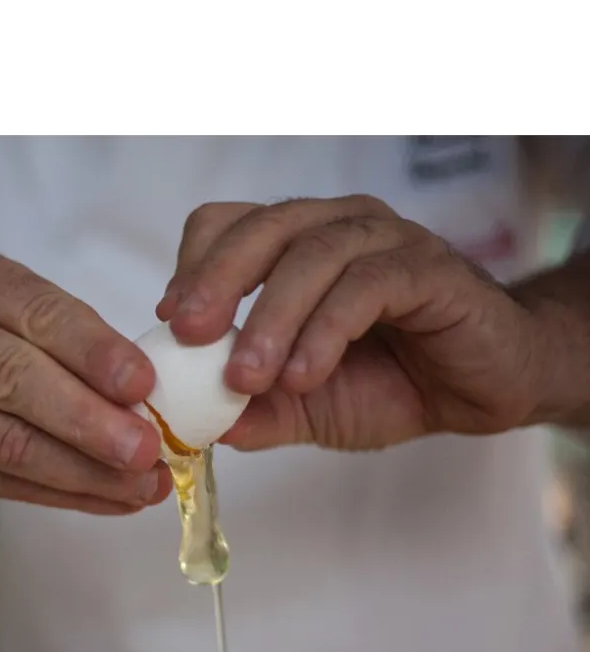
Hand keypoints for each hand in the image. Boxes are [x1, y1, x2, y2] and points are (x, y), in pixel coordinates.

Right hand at [0, 251, 170, 513]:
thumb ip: (86, 350)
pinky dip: (69, 495)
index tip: (143, 385)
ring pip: (9, 442)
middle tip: (144, 450)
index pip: (40, 315)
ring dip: (84, 471)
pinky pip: (8, 482)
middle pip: (14, 380)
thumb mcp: (32, 317)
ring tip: (141, 486)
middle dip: (88, 420)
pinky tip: (115, 501)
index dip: (93, 352)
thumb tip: (157, 405)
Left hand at [156, 197, 547, 450]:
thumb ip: (254, 411)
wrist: (481, 388)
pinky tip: (305, 375)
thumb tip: (197, 426)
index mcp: (296, 247)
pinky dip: (326, 329)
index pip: (228, 225)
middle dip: (217, 281)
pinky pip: (368, 284)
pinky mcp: (427, 269)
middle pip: (264, 227)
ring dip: (271, 317)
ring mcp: (384, 241)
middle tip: (188, 335)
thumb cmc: (388, 382)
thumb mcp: (305, 406)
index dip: (194, 266)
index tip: (171, 325)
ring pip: (314, 253)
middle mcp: (336, 229)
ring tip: (246, 378)